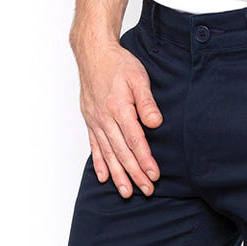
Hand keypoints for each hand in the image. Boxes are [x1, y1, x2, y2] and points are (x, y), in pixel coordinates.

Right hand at [74, 35, 162, 197]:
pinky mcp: (90, 121)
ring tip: (126, 192)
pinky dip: (99, 163)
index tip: (154, 175)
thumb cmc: (118, 64)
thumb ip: (147, 102)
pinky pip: (94, 146)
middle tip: (146, 190)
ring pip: (108, 154)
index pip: (134, 141)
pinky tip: (104, 177)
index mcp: (118, 109)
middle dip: (134, 174)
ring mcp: (95, 121)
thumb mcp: (138, 77)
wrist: (93, 53)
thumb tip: (155, 123)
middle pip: (122, 152)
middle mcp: (105, 118)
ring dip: (118, 175)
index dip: (145, 160)